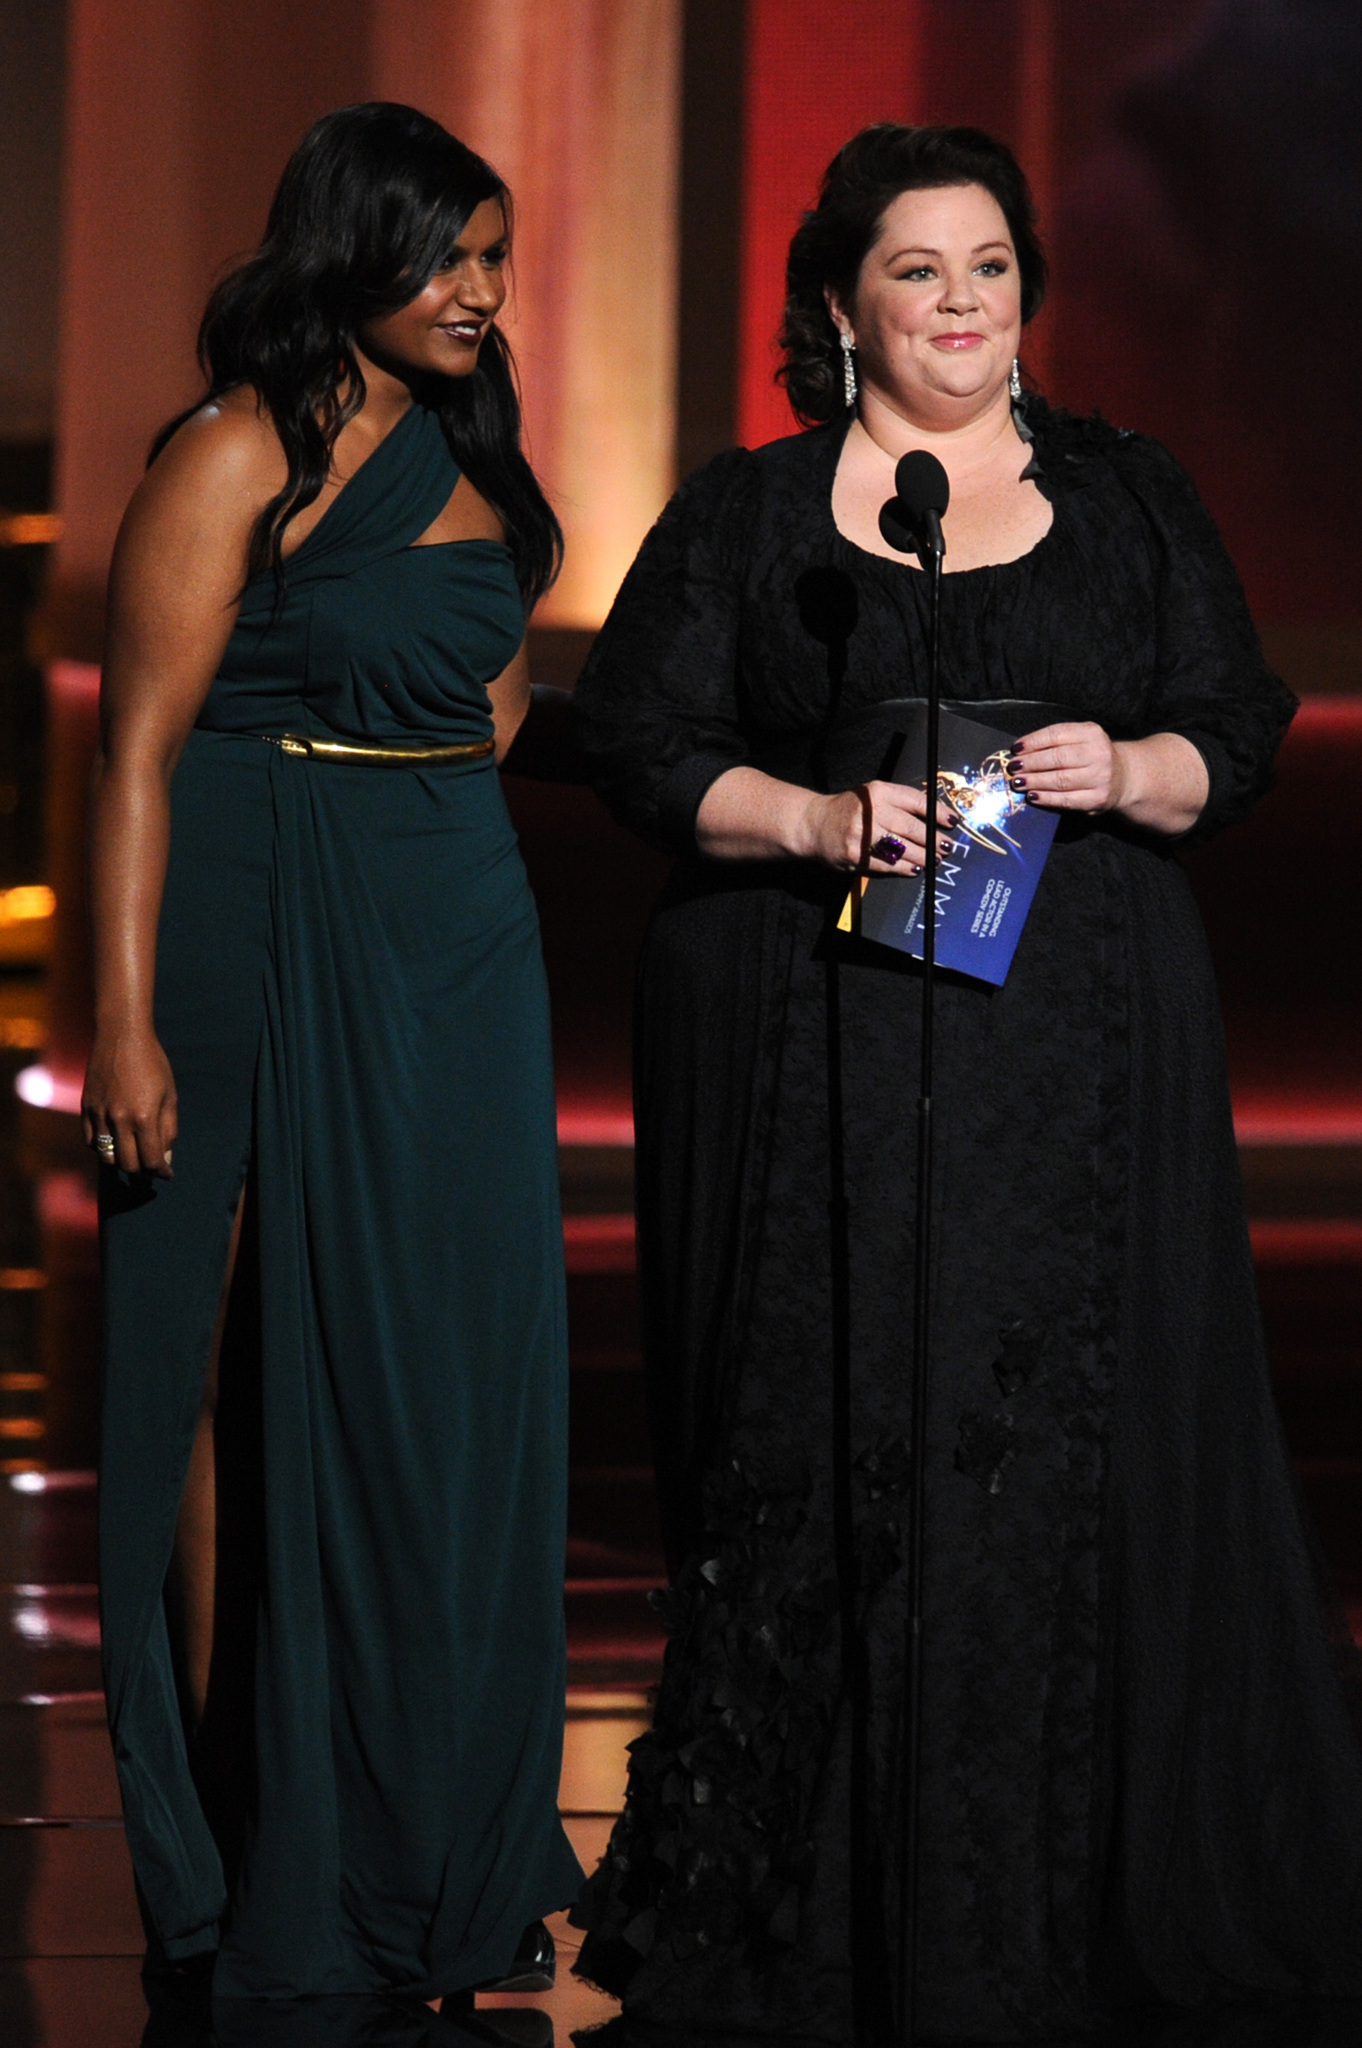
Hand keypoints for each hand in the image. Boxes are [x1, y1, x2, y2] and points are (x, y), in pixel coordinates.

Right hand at [83, 1027, 176, 1175]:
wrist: (121, 1036)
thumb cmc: (153, 1064)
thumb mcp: (169, 1095)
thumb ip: (168, 1128)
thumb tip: (164, 1156)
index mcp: (145, 1116)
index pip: (151, 1161)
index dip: (161, 1173)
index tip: (166, 1174)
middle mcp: (119, 1119)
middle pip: (127, 1165)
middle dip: (142, 1173)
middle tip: (150, 1170)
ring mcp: (99, 1114)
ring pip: (106, 1157)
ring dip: (121, 1163)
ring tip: (133, 1159)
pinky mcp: (86, 1108)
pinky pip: (91, 1141)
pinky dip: (103, 1149)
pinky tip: (115, 1144)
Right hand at [802, 779, 956, 871]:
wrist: (813, 824)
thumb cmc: (849, 810)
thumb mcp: (872, 795)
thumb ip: (901, 802)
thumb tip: (936, 817)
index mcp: (878, 792)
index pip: (916, 801)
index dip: (938, 813)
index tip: (953, 822)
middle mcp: (871, 812)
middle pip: (912, 828)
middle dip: (933, 840)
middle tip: (947, 847)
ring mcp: (862, 835)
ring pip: (903, 849)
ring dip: (923, 856)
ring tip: (935, 860)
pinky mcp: (856, 856)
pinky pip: (888, 865)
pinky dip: (905, 868)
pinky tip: (915, 869)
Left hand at [1008, 722, 1128, 813]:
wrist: (1123, 777)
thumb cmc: (1091, 756)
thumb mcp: (1080, 739)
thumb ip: (1055, 742)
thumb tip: (1021, 752)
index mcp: (1092, 733)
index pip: (1056, 734)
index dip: (1033, 742)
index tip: (1015, 749)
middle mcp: (1099, 753)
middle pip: (1057, 758)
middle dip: (1031, 763)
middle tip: (1013, 768)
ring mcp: (1100, 777)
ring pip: (1060, 780)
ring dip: (1035, 781)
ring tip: (1017, 782)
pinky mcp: (1098, 799)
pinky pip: (1067, 799)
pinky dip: (1046, 798)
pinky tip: (1032, 796)